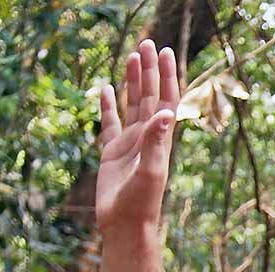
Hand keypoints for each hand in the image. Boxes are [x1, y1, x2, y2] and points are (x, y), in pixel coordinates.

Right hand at [95, 41, 179, 236]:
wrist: (125, 226)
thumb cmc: (141, 203)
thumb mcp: (151, 171)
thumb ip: (157, 142)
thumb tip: (167, 113)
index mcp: (160, 140)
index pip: (165, 100)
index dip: (166, 76)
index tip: (164, 52)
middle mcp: (147, 139)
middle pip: (149, 96)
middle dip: (149, 71)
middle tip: (147, 43)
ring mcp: (129, 144)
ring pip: (132, 105)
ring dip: (132, 82)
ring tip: (132, 57)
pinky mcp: (112, 153)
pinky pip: (110, 123)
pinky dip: (108, 106)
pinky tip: (107, 90)